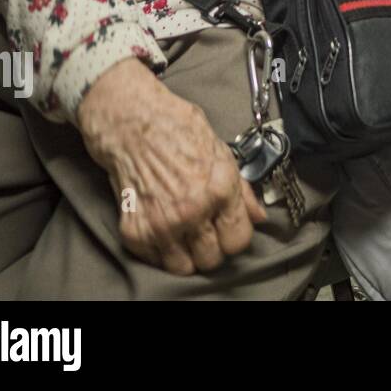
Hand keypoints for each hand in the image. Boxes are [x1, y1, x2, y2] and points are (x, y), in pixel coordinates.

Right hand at [77, 58, 265, 275]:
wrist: (132, 123)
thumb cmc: (178, 130)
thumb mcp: (221, 152)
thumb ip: (242, 190)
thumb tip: (258, 215)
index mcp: (220, 189)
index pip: (238, 240)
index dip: (235, 236)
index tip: (228, 230)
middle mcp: (193, 211)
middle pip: (212, 259)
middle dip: (211, 247)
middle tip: (204, 232)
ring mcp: (162, 224)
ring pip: (183, 267)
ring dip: (186, 253)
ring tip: (183, 232)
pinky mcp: (135, 231)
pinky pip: (155, 260)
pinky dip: (159, 249)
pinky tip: (162, 226)